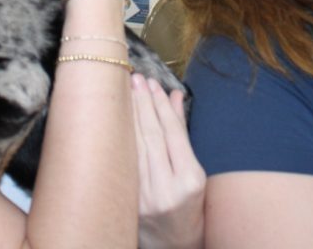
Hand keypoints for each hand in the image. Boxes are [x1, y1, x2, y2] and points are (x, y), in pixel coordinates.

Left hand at [132, 74, 205, 248]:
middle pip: (152, 136)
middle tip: (135, 78)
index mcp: (189, 180)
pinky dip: (122, 138)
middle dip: (143, 104)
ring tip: (126, 90)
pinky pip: (125, 162)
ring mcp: (144, 197)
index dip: (162, 105)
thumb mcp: (195, 172)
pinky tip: (117, 119)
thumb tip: (174, 95)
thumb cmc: (190, 208)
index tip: (154, 83)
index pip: (173, 133)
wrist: (174, 245)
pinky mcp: (129, 202)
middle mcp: (166, 188)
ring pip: (135, 146)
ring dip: (129, 115)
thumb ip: (182, 133)